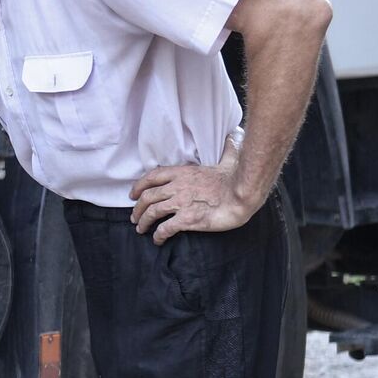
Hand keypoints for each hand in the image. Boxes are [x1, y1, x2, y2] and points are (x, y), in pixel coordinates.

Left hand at [128, 145, 257, 243]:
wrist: (243, 194)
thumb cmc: (236, 178)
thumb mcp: (227, 160)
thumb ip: (226, 150)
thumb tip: (232, 137)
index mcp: (183, 173)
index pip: (152, 176)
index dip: (139, 186)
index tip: (133, 195)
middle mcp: (177, 187)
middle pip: (147, 197)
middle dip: (137, 208)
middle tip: (135, 218)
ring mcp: (181, 203)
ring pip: (152, 212)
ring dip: (143, 222)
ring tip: (140, 229)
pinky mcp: (187, 219)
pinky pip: (165, 228)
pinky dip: (158, 235)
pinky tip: (157, 240)